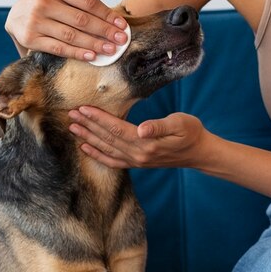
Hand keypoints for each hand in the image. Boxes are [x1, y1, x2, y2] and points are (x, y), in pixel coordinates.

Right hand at [6, 0, 129, 61]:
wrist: (13, 16)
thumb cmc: (44, 7)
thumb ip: (79, 5)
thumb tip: (112, 22)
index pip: (88, 2)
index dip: (107, 14)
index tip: (122, 25)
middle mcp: (44, 1)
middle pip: (82, 19)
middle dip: (105, 31)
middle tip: (121, 40)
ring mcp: (36, 20)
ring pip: (72, 35)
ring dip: (94, 43)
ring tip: (110, 50)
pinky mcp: (30, 38)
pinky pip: (59, 47)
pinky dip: (77, 53)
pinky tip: (91, 56)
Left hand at [68, 109, 207, 169]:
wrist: (199, 152)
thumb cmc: (191, 132)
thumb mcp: (181, 123)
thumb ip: (160, 126)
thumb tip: (142, 129)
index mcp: (146, 143)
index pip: (116, 128)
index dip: (98, 118)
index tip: (83, 108)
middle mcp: (138, 154)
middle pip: (107, 138)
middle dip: (88, 125)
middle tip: (70, 114)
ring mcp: (136, 161)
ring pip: (106, 149)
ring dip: (88, 138)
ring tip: (73, 127)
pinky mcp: (137, 163)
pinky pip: (112, 161)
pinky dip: (97, 155)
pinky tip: (85, 148)